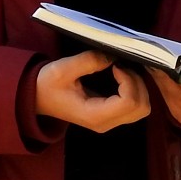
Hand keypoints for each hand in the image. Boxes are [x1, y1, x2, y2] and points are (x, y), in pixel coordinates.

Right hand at [34, 50, 151, 131]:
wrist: (38, 98)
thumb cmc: (48, 84)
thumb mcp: (64, 68)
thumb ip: (89, 61)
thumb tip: (112, 56)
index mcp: (93, 115)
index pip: (129, 102)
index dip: (129, 80)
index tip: (116, 65)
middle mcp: (105, 123)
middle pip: (141, 107)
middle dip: (138, 83)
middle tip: (121, 66)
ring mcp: (109, 122)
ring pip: (142, 108)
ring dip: (138, 86)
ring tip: (122, 70)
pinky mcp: (111, 116)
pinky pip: (135, 106)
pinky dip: (135, 89)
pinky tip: (122, 76)